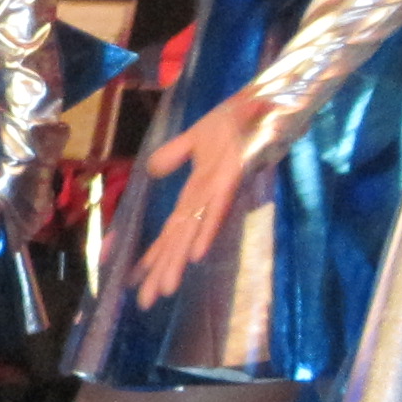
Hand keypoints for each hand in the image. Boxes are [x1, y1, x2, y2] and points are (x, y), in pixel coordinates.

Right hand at [130, 93, 272, 305]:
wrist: (269, 97)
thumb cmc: (238, 119)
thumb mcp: (197, 136)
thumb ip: (174, 154)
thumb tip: (150, 172)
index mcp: (197, 189)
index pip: (170, 228)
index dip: (152, 254)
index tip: (133, 282)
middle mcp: (207, 196)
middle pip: (178, 238)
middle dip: (161, 270)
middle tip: (145, 304)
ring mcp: (221, 187)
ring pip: (194, 230)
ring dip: (178, 260)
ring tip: (164, 291)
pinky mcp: (236, 173)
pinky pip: (218, 205)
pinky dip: (206, 229)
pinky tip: (197, 256)